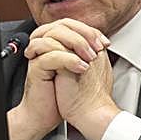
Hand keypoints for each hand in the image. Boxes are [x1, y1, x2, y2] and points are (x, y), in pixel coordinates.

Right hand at [7, 18, 109, 139]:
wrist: (48, 114)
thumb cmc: (62, 95)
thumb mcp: (80, 68)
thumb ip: (86, 52)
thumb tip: (102, 40)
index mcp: (55, 43)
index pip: (71, 24)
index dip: (89, 30)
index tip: (104, 42)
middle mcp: (45, 46)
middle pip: (61, 25)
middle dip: (83, 34)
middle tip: (98, 48)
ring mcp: (39, 55)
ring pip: (54, 35)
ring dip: (77, 44)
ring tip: (90, 59)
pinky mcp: (36, 67)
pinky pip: (50, 55)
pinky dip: (69, 60)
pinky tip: (81, 68)